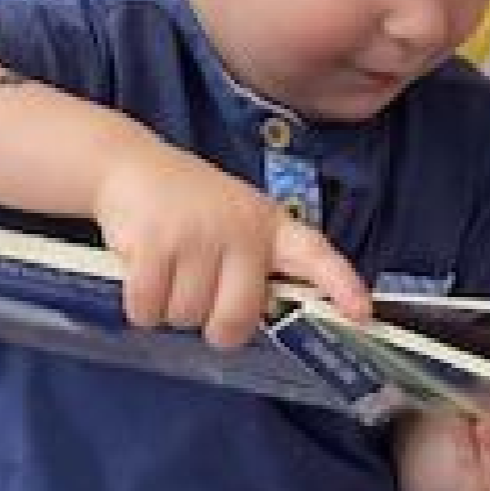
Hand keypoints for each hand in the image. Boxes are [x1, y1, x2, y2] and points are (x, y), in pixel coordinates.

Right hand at [90, 137, 369, 347]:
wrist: (129, 165)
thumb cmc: (188, 206)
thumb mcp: (237, 221)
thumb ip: (256, 266)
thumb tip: (259, 319)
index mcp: (269, 226)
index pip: (316, 256)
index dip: (340, 285)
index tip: (360, 311)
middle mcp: (241, 230)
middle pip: (235, 321)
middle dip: (212, 325)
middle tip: (199, 295)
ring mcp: (198, 236)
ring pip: (187, 318)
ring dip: (169, 308)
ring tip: (168, 267)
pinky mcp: (156, 244)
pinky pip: (149, 310)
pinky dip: (140, 305)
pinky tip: (142, 271)